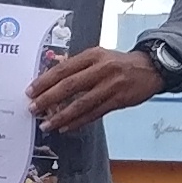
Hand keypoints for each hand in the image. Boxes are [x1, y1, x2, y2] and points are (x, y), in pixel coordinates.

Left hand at [28, 44, 160, 130]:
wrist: (150, 68)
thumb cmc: (120, 63)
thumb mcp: (99, 56)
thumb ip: (77, 66)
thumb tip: (52, 78)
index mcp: (93, 56)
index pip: (63, 69)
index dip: (45, 81)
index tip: (31, 91)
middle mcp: (101, 69)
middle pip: (69, 86)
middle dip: (48, 99)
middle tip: (34, 108)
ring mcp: (111, 85)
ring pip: (81, 103)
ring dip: (61, 116)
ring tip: (47, 124)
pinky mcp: (118, 100)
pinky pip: (94, 113)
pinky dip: (79, 121)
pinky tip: (66, 127)